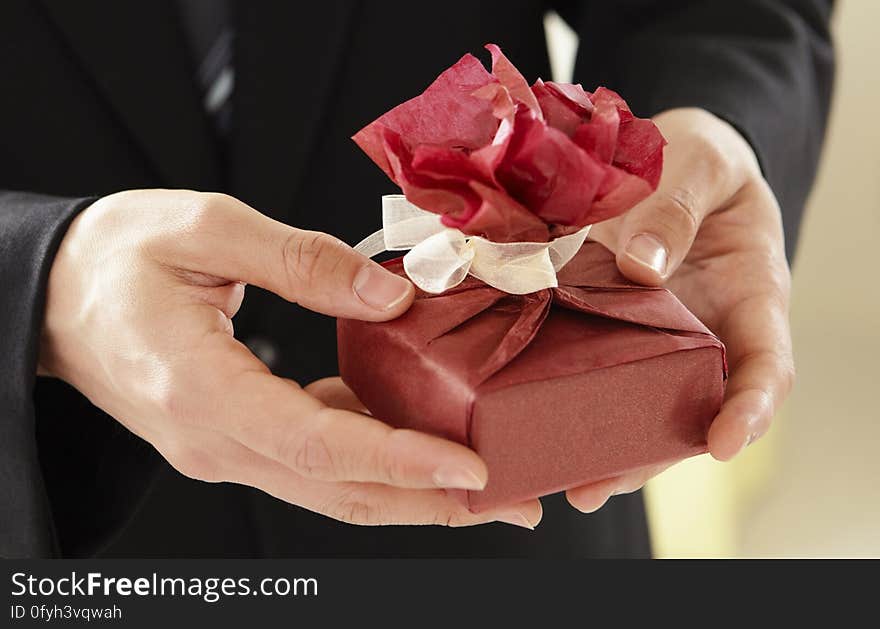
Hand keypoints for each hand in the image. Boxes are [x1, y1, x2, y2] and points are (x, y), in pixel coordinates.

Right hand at [39, 189, 541, 528]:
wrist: (54, 294)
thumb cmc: (118, 255)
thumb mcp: (206, 228)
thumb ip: (303, 262)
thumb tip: (391, 296)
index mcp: (201, 388)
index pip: (316, 444)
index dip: (398, 460)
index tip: (470, 469)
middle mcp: (215, 439)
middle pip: (338, 489)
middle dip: (431, 501)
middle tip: (513, 499)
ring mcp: (223, 447)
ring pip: (332, 488)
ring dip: (411, 490)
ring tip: (484, 484)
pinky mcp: (234, 438)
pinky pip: (313, 459)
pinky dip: (371, 457)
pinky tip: (416, 435)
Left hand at [566, 108, 794, 511]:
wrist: (667, 155)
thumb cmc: (701, 158)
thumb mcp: (701, 164)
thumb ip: (678, 207)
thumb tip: (642, 268)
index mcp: (748, 295)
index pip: (765, 366)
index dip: (749, 409)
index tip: (724, 442)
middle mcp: (702, 330)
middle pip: (687, 407)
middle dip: (649, 453)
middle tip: (599, 485)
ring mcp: (650, 334)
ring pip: (634, 400)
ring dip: (601, 442)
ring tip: (560, 478)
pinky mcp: (602, 324)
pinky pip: (587, 363)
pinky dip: (562, 390)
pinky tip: (526, 414)